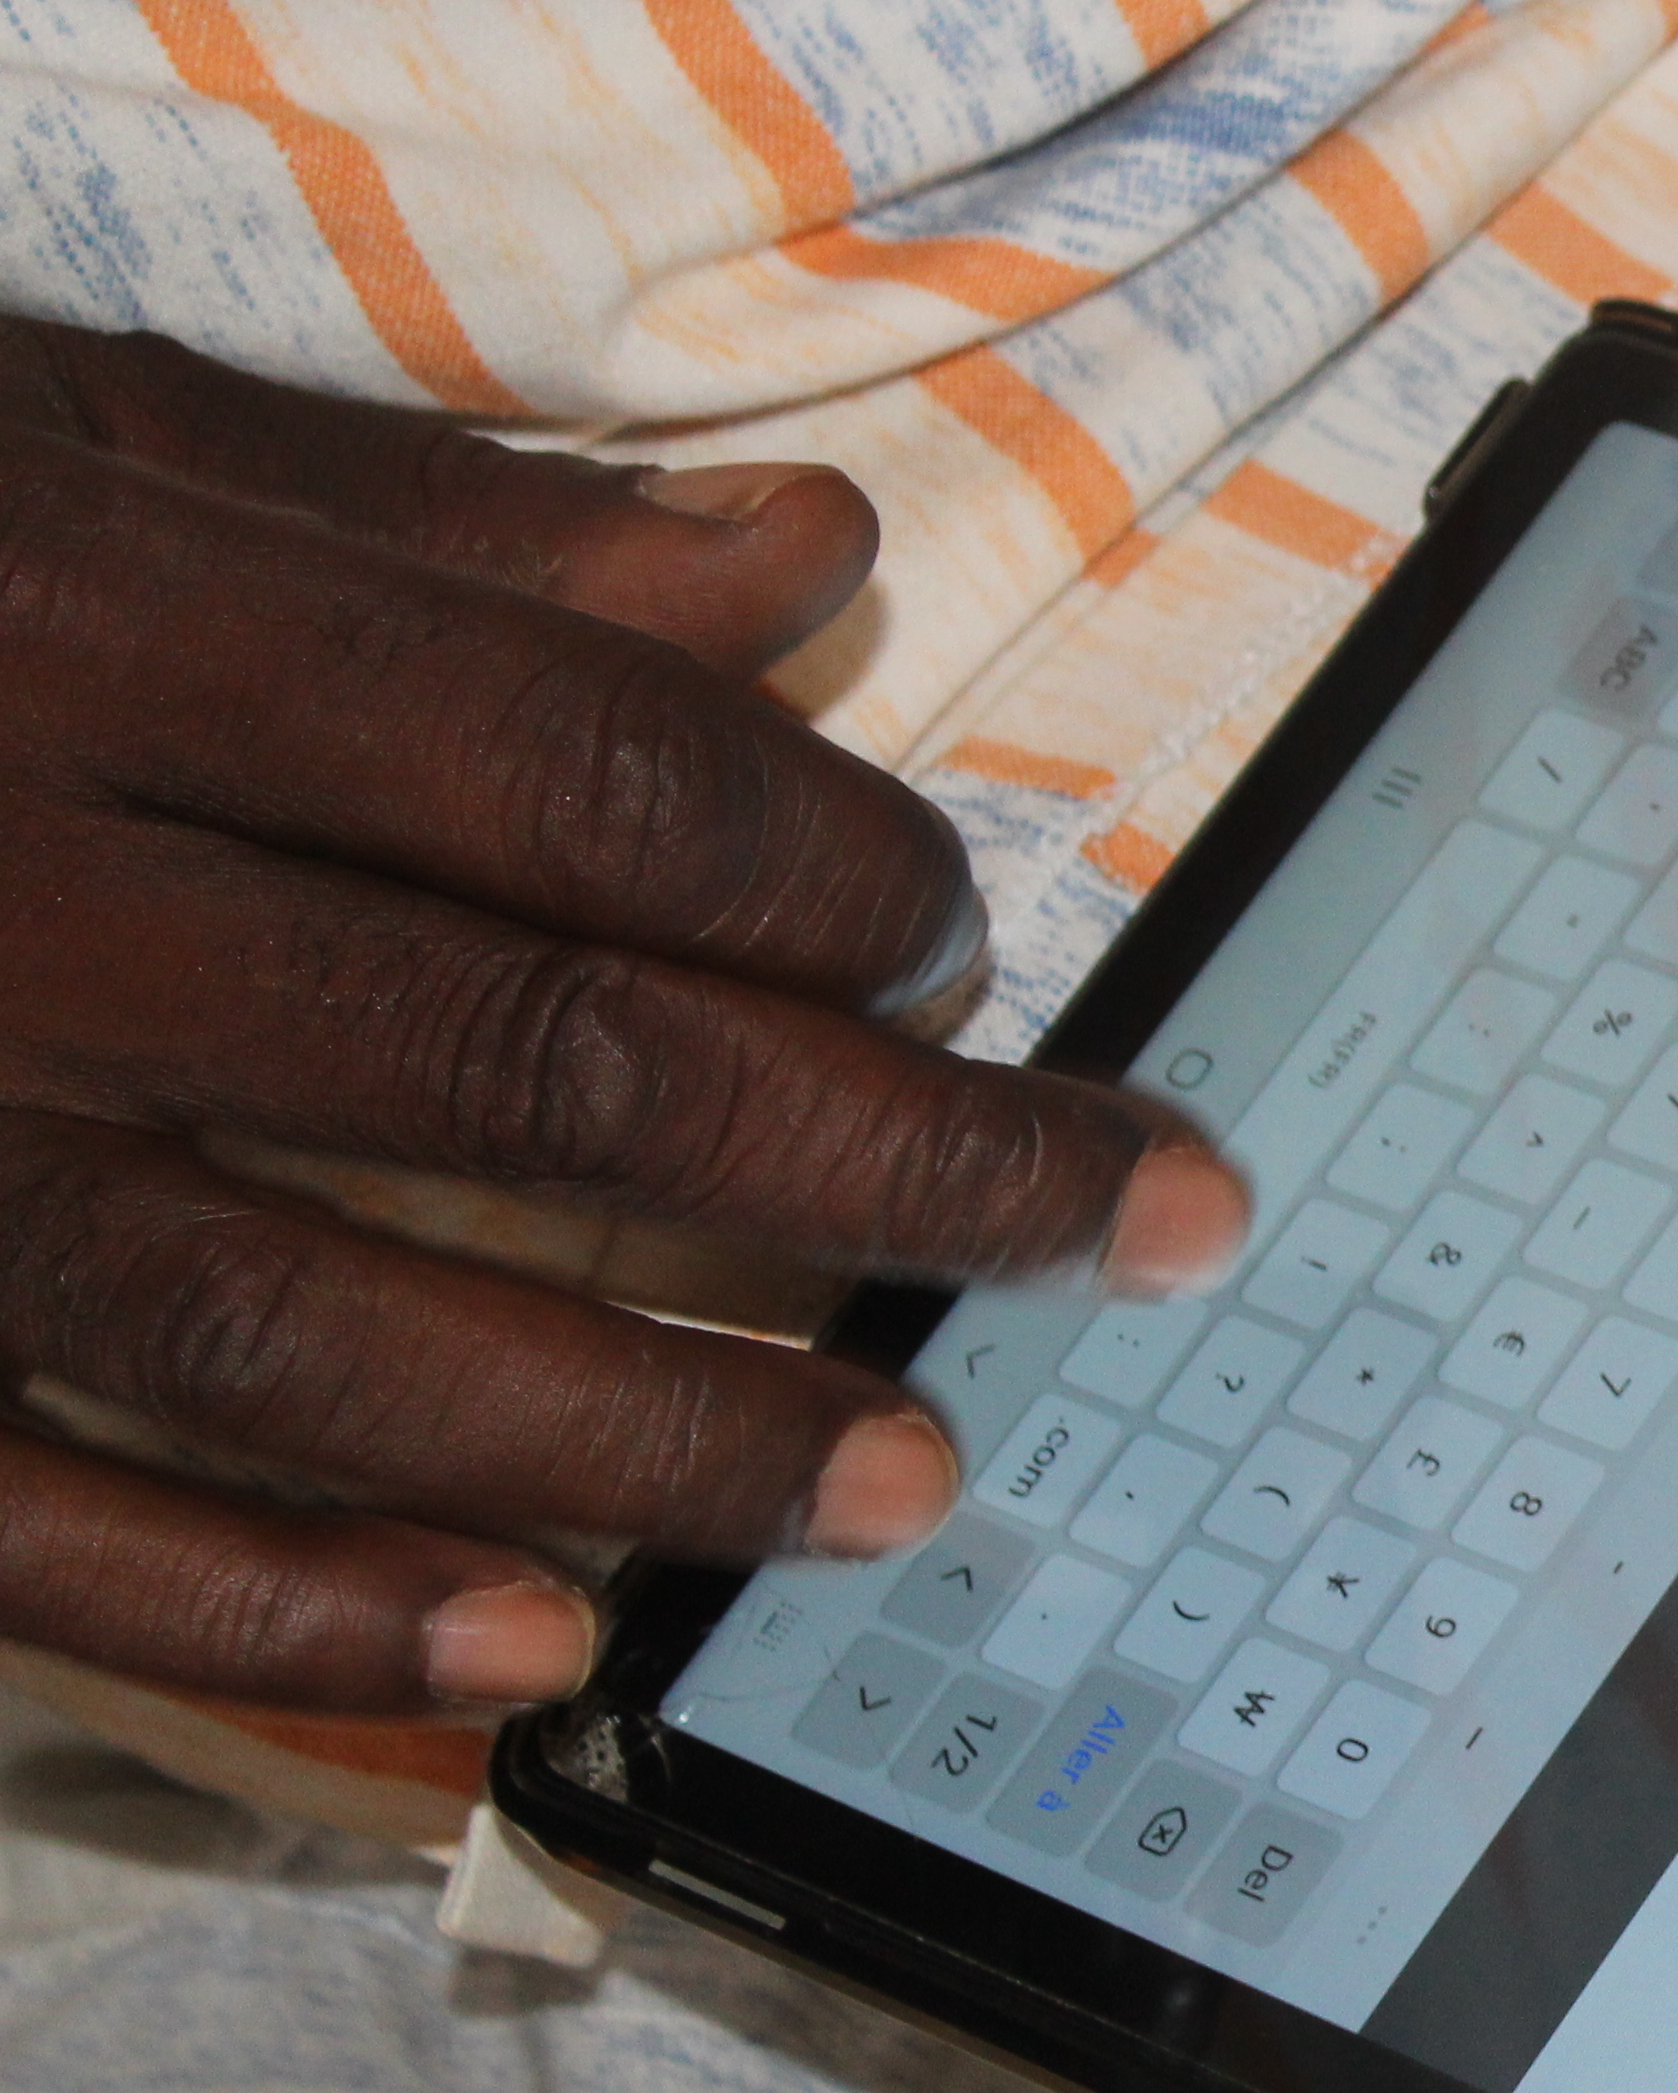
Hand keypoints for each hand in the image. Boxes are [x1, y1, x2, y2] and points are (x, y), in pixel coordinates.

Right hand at [0, 326, 1246, 1713]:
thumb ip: (399, 521)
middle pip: (532, 1056)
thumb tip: (802, 568)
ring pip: (323, 1322)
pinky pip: (37, 1534)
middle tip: (1150, 1231)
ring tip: (912, 1485)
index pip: (568, 783)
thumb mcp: (11, 433)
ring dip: (650, 1423)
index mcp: (57, 622)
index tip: (973, 951)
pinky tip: (531, 1659)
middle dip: (883, 1166)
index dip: (827, 879)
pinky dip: (286, 1611)